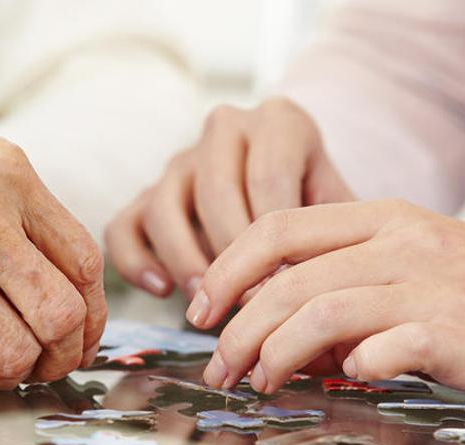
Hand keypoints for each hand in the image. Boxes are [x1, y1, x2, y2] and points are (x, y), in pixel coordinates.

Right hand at [0, 108, 106, 388]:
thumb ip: (12, 212)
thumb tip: (61, 284)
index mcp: (7, 173)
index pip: (84, 261)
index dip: (92, 314)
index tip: (80, 335)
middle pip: (61, 314)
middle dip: (60, 354)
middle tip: (41, 364)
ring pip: (13, 353)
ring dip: (5, 372)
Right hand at [105, 98, 353, 297]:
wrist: (289, 187)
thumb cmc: (320, 206)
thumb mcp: (341, 205)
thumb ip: (336, 232)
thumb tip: (323, 287)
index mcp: (278, 121)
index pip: (269, 178)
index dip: (276, 242)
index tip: (286, 288)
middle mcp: (224, 130)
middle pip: (216, 192)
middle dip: (232, 255)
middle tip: (251, 303)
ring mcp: (179, 161)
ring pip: (164, 206)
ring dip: (185, 260)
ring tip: (208, 301)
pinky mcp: (144, 196)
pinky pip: (123, 227)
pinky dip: (136, 261)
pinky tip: (163, 290)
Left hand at [187, 199, 464, 393]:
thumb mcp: (403, 258)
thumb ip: (336, 273)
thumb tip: (265, 315)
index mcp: (377, 217)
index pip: (276, 228)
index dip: (227, 269)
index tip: (202, 310)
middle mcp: (397, 243)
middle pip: (287, 281)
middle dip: (238, 329)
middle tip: (219, 366)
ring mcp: (426, 286)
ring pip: (321, 313)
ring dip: (275, 353)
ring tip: (259, 381)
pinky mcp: (451, 332)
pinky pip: (384, 348)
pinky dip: (352, 364)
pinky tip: (343, 377)